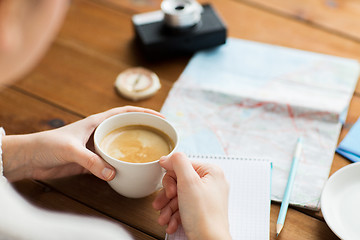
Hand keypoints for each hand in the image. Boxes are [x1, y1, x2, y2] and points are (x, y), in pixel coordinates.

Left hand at [2, 106, 163, 181]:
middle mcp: (99, 132)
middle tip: (161, 136)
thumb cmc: (47, 145)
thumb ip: (91, 161)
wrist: (30, 159)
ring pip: (121, 146)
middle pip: (127, 128)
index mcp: (97, 122)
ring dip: (134, 149)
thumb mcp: (71, 150)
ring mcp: (96, 147)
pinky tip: (130, 171)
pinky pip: (111, 162)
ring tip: (150, 154)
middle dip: (144, 130)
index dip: (144, 113)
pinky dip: (122, 165)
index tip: (160, 117)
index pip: (125, 112)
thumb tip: (113, 174)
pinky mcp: (91, 161)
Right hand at [152, 152, 230, 239]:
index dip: (171, 178)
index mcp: (211, 171)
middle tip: (163, 204)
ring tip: (164, 218)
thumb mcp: (188, 182)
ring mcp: (206, 198)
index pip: (183, 165)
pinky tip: (171, 223)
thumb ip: (178, 163)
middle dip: (167, 196)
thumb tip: (168, 157)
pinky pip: (184, 208)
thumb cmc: (204, 216)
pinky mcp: (202, 211)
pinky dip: (175, 216)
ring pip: (179, 196)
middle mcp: (211, 183)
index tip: (169, 191)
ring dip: (168, 208)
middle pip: (179, 181)